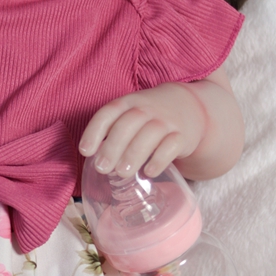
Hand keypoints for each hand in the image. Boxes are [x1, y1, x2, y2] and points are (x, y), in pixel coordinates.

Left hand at [79, 84, 207, 178]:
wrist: (189, 106)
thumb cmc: (149, 115)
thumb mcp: (130, 113)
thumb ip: (113, 131)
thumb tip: (93, 159)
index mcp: (129, 102)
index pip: (109, 112)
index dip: (95, 131)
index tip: (85, 151)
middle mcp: (147, 108)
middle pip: (129, 123)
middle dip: (113, 147)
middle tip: (102, 168)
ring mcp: (167, 121)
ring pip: (151, 134)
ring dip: (134, 154)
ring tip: (122, 173)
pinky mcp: (183, 135)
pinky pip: (172, 146)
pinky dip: (160, 159)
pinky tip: (148, 172)